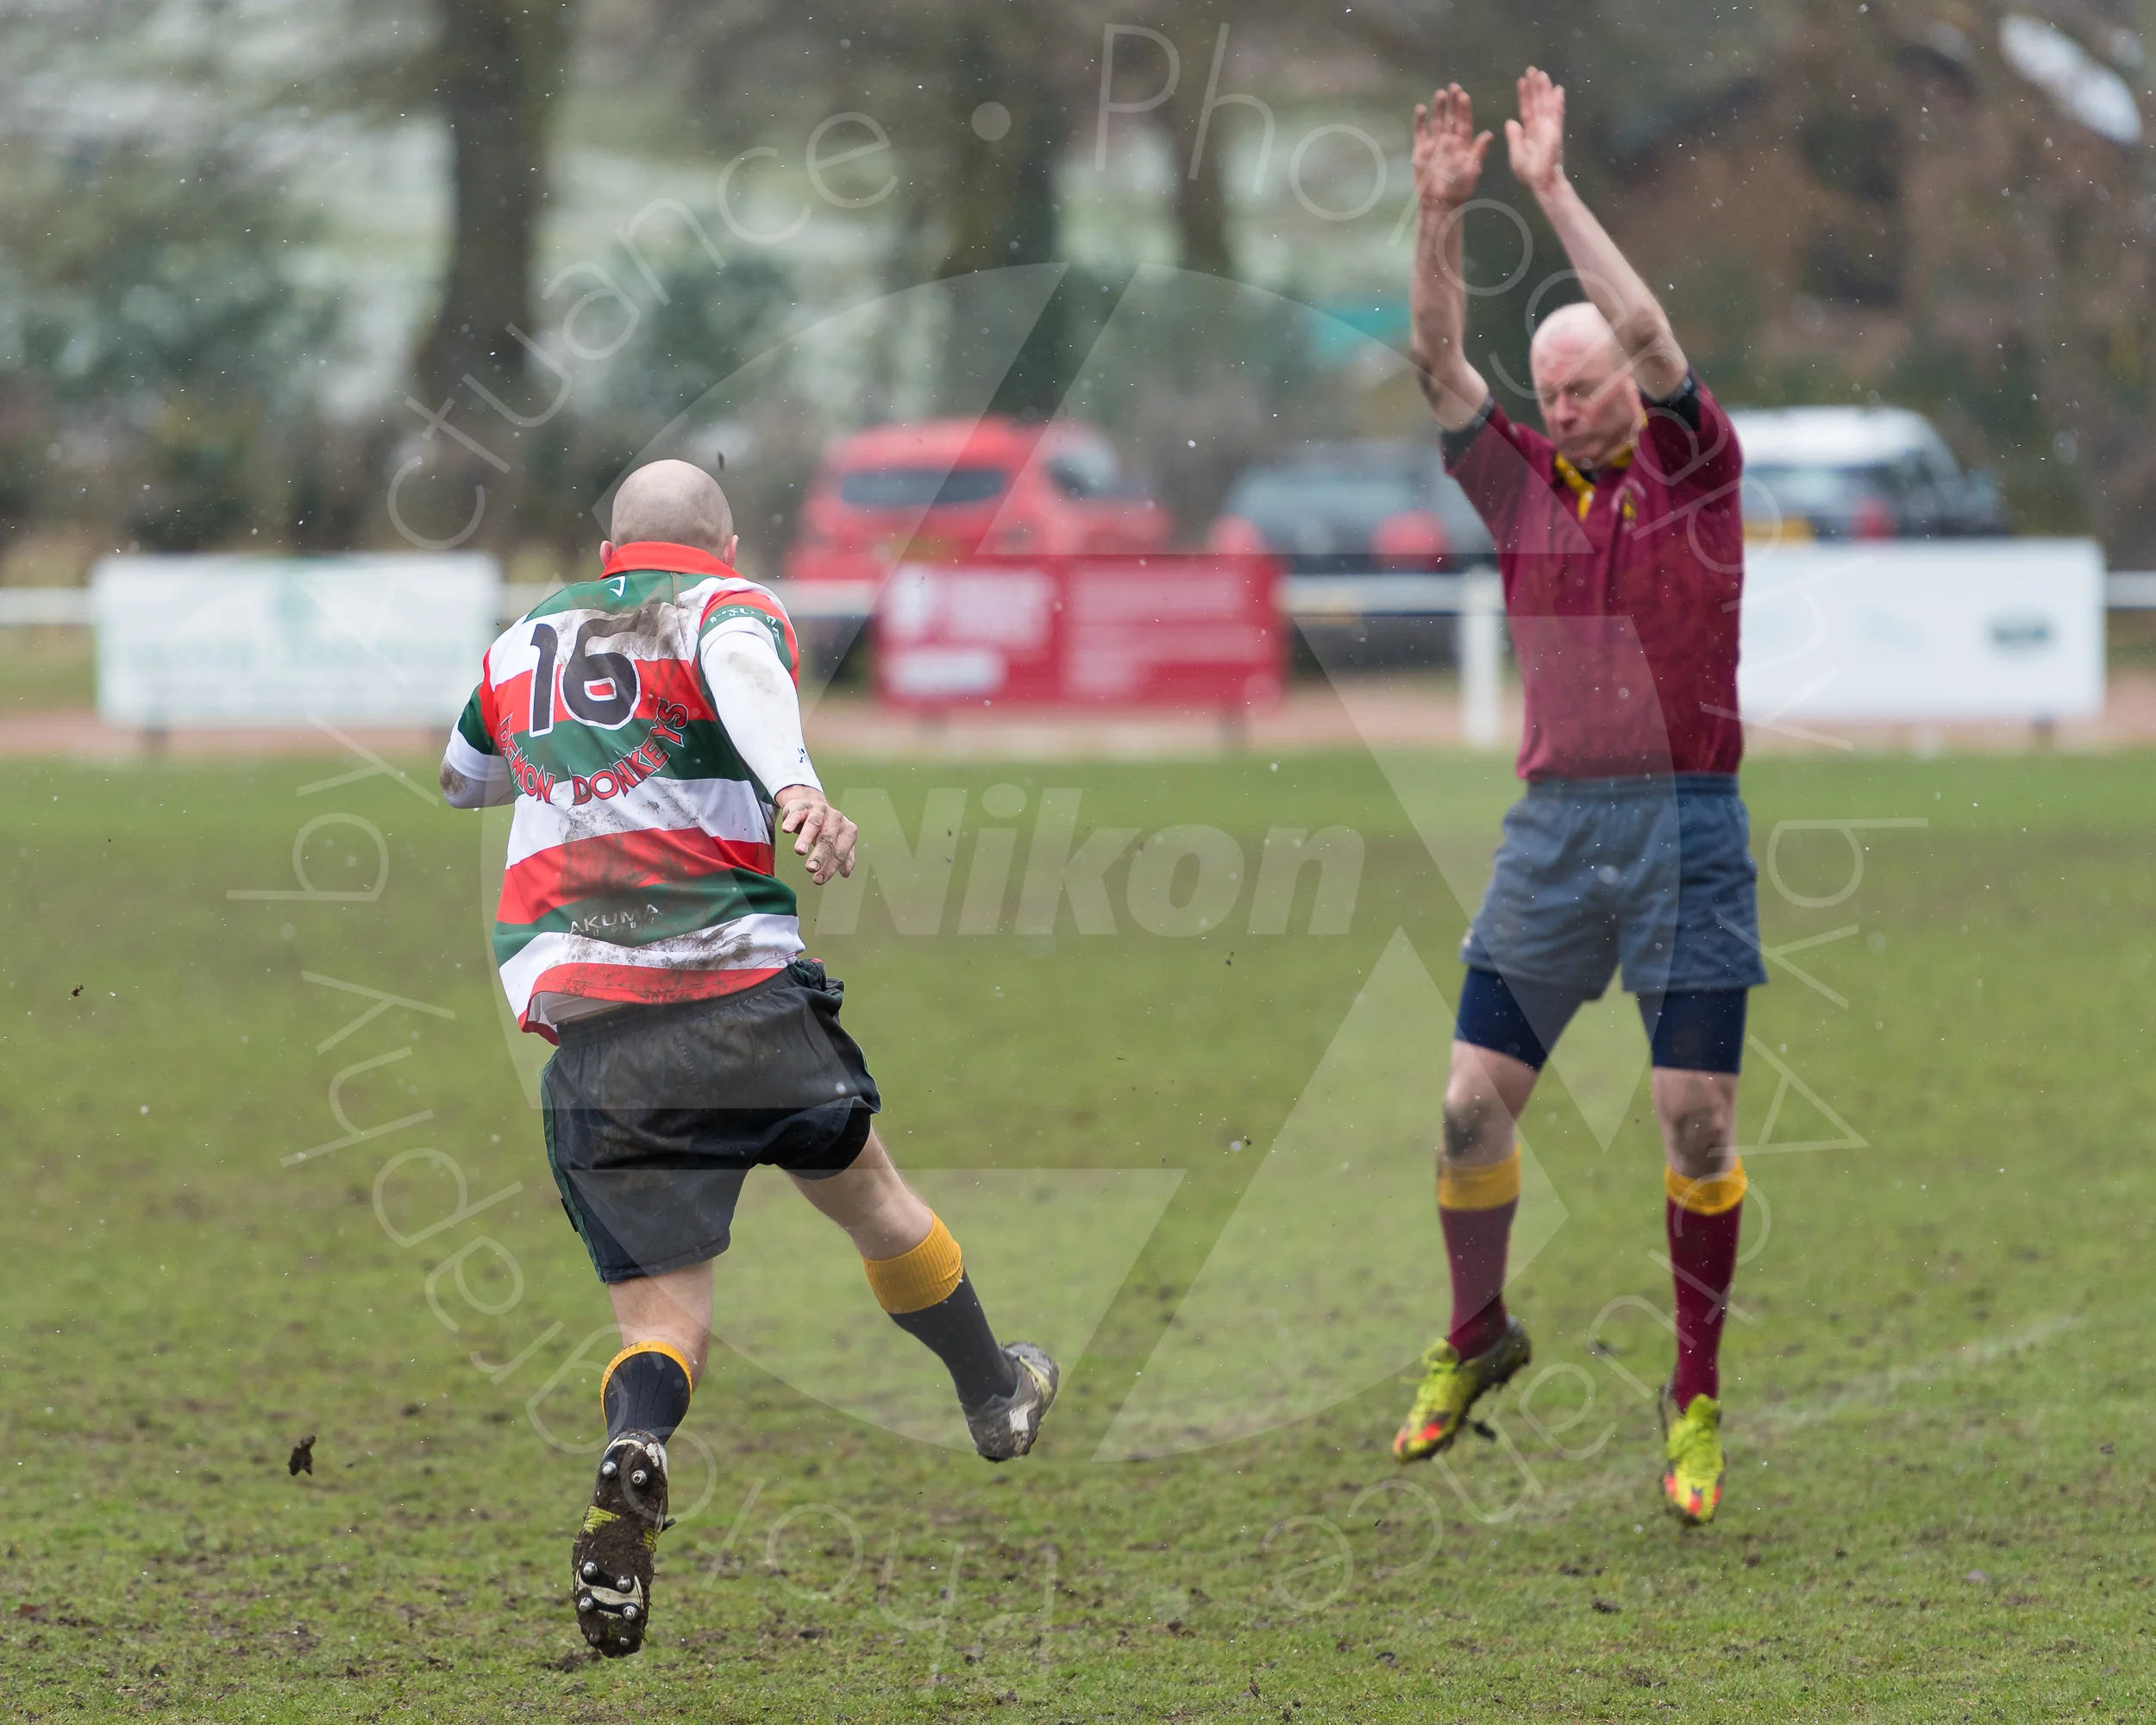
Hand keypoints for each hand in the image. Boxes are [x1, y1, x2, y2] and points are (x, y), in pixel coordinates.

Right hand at [774, 786, 855, 884]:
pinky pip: (797, 813)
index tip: (819, 880)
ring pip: (814, 824)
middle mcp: (836, 818)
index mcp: (848, 830)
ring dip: (806, 838)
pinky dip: (791, 821)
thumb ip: (844, 857)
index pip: (840, 852)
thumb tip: (846, 873)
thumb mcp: (838, 842)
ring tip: (799, 851)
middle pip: (828, 839)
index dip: (830, 867)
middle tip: (811, 869)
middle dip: (819, 855)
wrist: (812, 805)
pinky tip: (786, 830)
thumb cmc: (826, 828)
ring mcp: (819, 810)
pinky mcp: (802, 806)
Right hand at [1412, 84, 1490, 210]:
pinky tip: (1420, 108)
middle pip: (1451, 117)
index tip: (1463, 95)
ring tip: (1440, 94)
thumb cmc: (1459, 189)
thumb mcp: (1472, 170)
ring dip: (1438, 108)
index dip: (1464, 108)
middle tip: (1453, 86)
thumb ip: (1479, 151)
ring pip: (1437, 121)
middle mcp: (1449, 141)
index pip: (1464, 122)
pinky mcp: (1420, 150)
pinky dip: (1419, 121)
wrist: (1439, 203)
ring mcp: (1434, 144)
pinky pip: (1420, 132)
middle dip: (1452, 102)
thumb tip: (1489, 133)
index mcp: (1463, 144)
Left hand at [1505, 66, 1565, 196]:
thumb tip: (1510, 121)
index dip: (1524, 95)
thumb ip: (1514, 137)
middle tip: (1532, 69)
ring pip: (1547, 104)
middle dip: (1535, 86)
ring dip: (1545, 89)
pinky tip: (1558, 90)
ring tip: (1542, 73)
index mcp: (1529, 132)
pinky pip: (1557, 115)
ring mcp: (1549, 129)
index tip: (1521, 81)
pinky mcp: (1555, 132)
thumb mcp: (1516, 153)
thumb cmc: (1528, 173)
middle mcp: (1540, 127)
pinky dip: (1558, 103)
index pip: (1526, 109)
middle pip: (1537, 102)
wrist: (1541, 183)